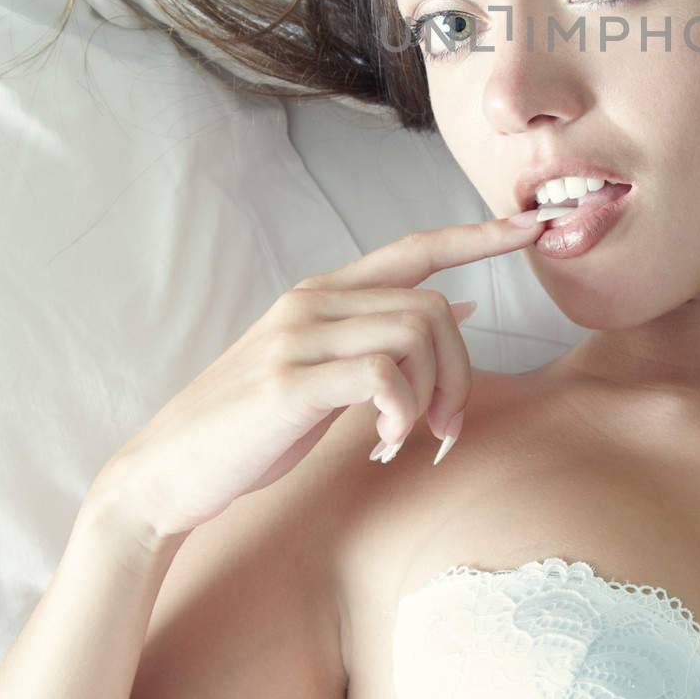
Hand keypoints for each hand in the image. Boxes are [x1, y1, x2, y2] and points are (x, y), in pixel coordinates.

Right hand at [91, 211, 544, 544]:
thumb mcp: (325, 372)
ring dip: (435, 395)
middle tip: (446, 429)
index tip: (535, 225)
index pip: (417, 248)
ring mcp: (298, 338)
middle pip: (435, 306)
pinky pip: (382, 375)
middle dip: (461, 372)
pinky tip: (382, 445)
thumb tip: (463, 308)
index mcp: (325, 295)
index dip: (480, 236)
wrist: (164, 474)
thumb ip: (384, 337)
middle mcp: (314, 302)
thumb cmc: (252, 427)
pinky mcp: (288, 381)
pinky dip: (401, 413)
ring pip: (418, 332)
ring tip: (411, 440)